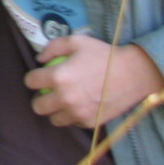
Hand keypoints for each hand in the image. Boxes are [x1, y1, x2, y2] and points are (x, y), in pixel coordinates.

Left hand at [25, 35, 163, 127]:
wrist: (133, 73)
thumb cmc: (103, 55)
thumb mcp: (76, 41)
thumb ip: (52, 47)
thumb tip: (39, 59)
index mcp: (58, 76)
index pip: (30, 82)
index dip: (33, 77)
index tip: (40, 76)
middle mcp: (65, 98)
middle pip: (37, 106)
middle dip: (39, 98)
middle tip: (48, 91)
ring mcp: (77, 113)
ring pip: (53, 119)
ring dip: (55, 110)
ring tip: (63, 101)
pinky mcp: (90, 122)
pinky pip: (72, 123)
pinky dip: (73, 116)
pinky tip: (80, 105)